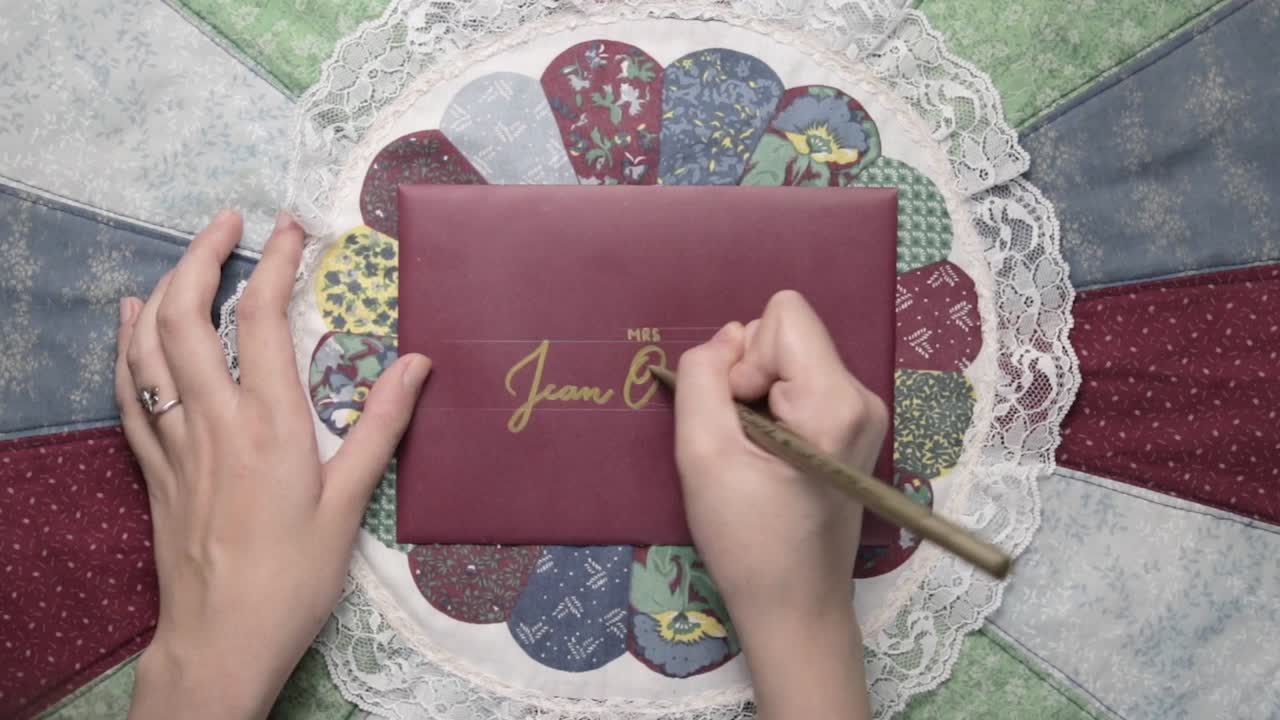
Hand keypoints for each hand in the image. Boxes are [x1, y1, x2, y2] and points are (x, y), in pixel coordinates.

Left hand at [115, 210, 430, 718]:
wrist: (222, 638)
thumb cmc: (295, 577)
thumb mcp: (350, 503)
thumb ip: (380, 426)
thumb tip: (417, 363)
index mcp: (269, 424)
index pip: (260, 319)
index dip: (273, 262)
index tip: (289, 228)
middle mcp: (213, 421)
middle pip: (188, 315)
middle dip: (204, 255)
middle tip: (230, 222)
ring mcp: (174, 442)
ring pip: (148, 346)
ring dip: (162, 289)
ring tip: (186, 256)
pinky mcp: (153, 468)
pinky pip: (128, 391)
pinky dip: (126, 345)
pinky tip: (132, 320)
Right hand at [673, 290, 885, 718]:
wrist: (795, 606)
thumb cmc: (748, 541)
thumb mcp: (702, 455)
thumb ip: (701, 379)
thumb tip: (724, 337)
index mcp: (837, 401)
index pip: (784, 314)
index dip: (745, 356)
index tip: (740, 416)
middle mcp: (863, 397)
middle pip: (788, 334)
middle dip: (751, 375)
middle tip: (743, 440)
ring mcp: (864, 413)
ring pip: (791, 359)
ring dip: (759, 395)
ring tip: (754, 454)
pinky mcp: (854, 428)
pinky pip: (801, 384)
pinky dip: (773, 410)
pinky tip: (768, 458)